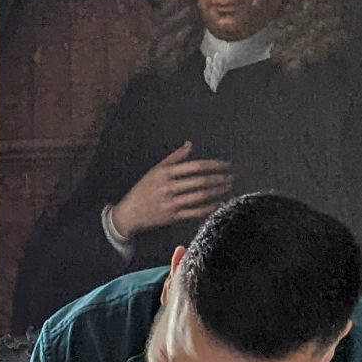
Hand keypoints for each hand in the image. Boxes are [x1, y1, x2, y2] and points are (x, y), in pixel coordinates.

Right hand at [107, 141, 233, 238]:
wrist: (129, 213)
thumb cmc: (143, 190)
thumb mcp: (155, 170)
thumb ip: (174, 157)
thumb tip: (190, 144)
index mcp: (165, 172)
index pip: (195, 166)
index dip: (214, 165)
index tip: (227, 165)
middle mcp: (168, 187)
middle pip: (200, 181)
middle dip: (220, 178)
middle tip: (232, 176)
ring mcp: (171, 203)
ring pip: (200, 196)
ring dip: (217, 192)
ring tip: (228, 187)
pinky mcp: (172, 217)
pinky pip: (195, 212)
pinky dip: (209, 207)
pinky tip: (219, 203)